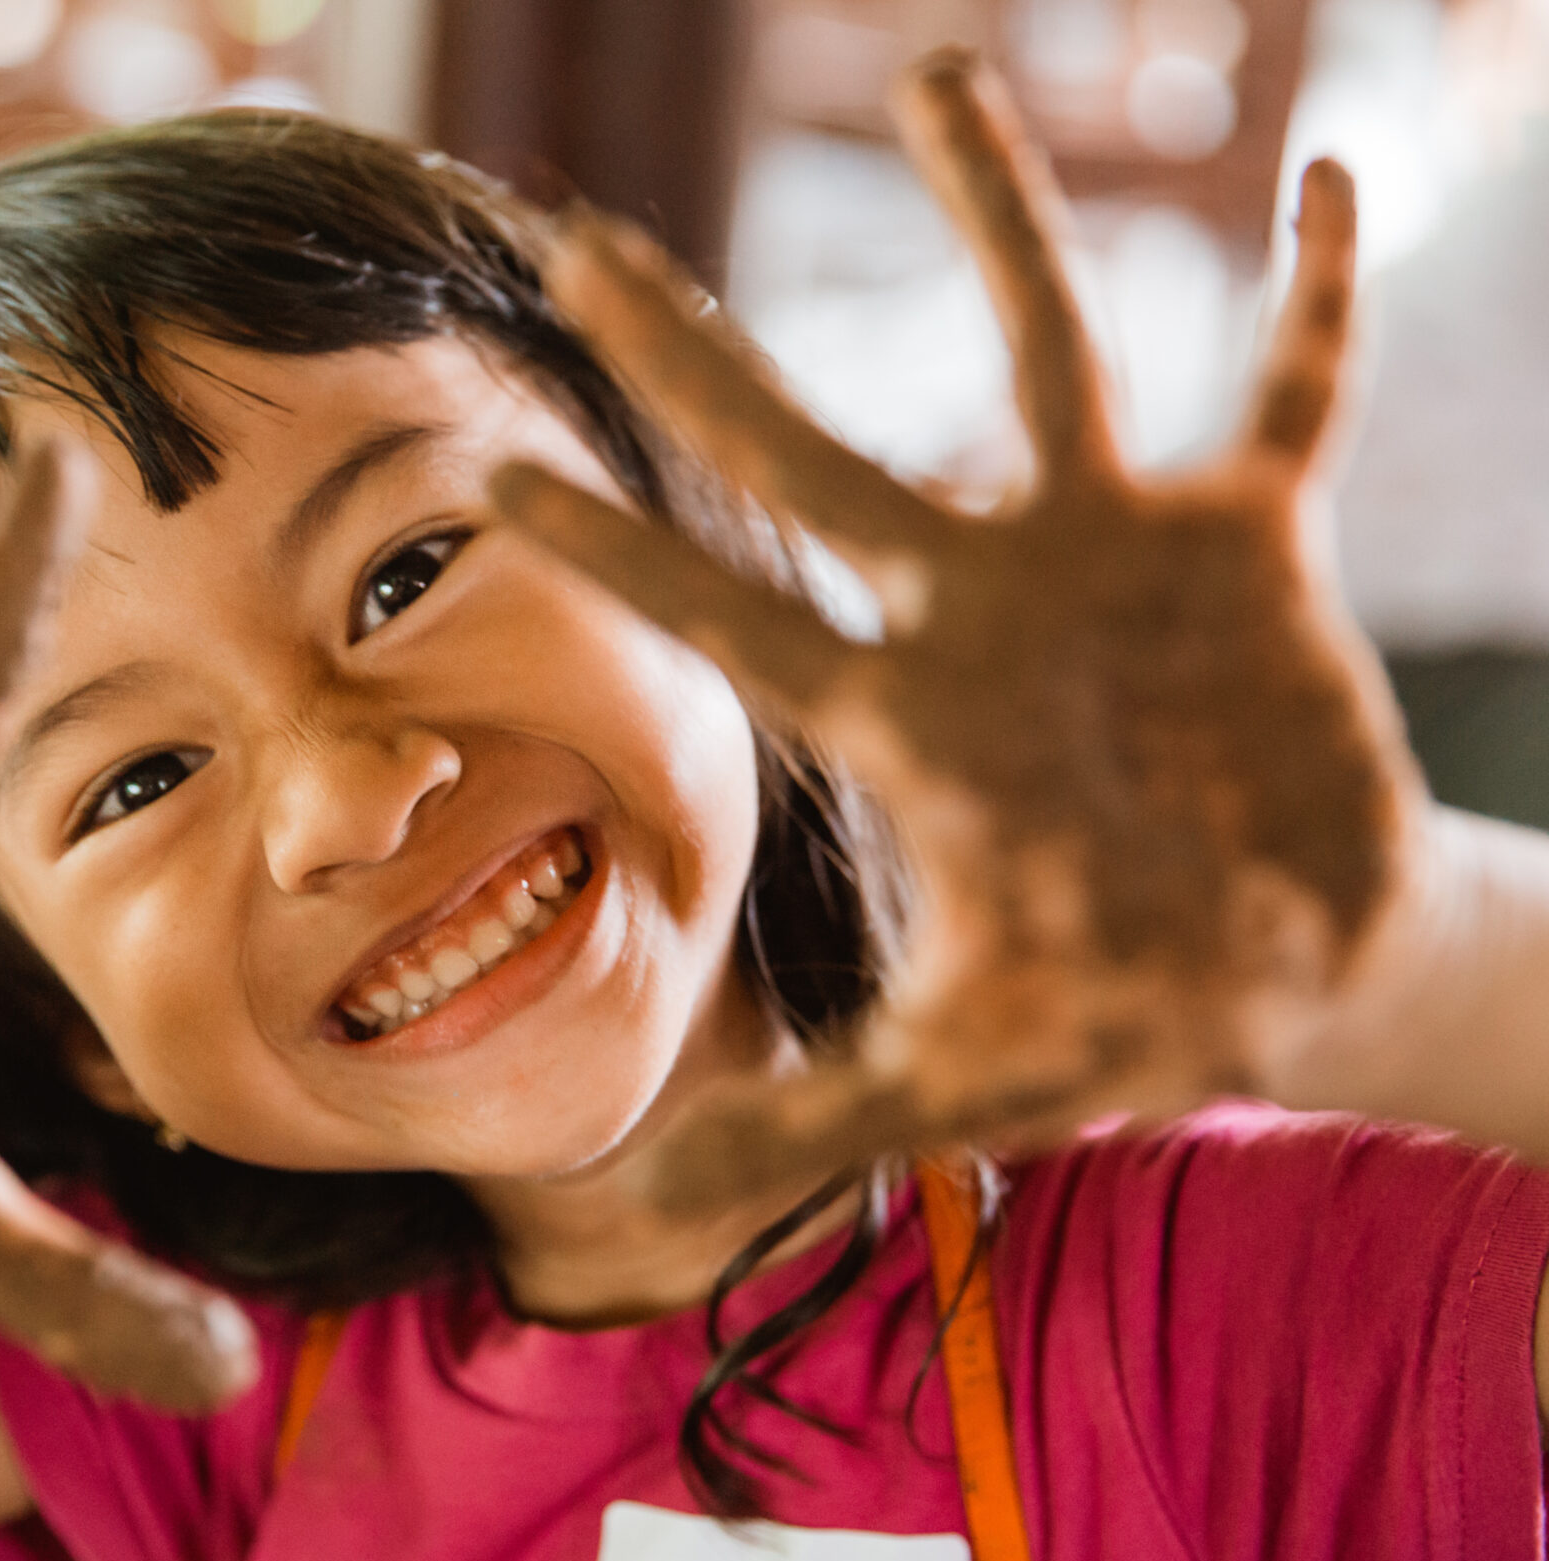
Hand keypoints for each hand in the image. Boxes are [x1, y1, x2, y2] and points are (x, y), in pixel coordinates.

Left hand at [494, 51, 1424, 1164]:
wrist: (1290, 971)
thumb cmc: (1114, 1010)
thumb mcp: (955, 1078)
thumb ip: (803, 1125)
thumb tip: (633, 1205)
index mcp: (897, 714)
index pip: (720, 611)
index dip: (603, 550)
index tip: (475, 476)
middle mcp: (974, 603)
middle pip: (807, 446)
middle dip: (694, 351)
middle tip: (579, 238)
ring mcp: (1107, 555)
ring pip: (1042, 347)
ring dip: (997, 220)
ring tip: (930, 78)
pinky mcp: (1249, 543)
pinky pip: (1291, 396)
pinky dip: (1317, 305)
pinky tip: (1328, 187)